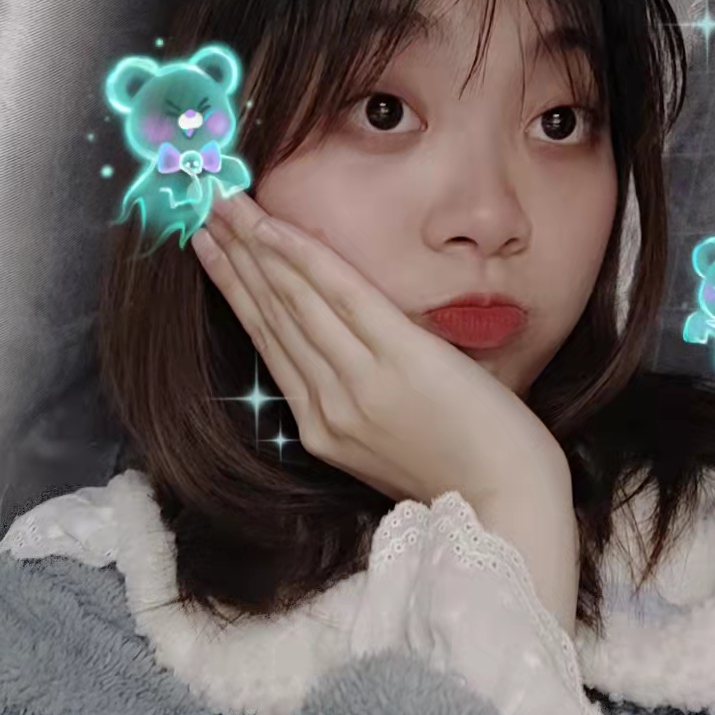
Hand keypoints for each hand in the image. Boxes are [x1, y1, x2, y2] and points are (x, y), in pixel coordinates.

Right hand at [192, 191, 579, 631]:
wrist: (509, 509)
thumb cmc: (467, 476)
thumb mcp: (391, 447)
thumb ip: (358, 403)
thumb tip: (347, 353)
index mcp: (322, 427)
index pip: (268, 343)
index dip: (235, 289)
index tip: (210, 248)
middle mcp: (328, 405)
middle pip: (271, 315)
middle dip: (234, 256)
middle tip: (205, 207)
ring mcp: (360, 382)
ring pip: (294, 300)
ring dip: (256, 245)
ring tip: (225, 205)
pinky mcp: (400, 359)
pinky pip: (341, 297)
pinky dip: (304, 259)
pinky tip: (273, 229)